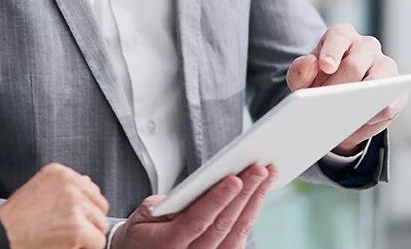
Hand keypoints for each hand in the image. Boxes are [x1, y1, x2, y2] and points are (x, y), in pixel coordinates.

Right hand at [0, 163, 109, 248]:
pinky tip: (67, 246)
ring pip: (101, 225)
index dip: (84, 209)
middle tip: (68, 232)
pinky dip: (86, 248)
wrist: (1, 235)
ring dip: (87, 236)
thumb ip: (64, 187)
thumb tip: (89, 182)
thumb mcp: (37, 190)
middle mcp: (69, 184)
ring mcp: (75, 205)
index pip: (91, 189)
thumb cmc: (15, 219)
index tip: (68, 219)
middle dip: (89, 221)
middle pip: (100, 206)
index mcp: (59, 172)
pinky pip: (98, 241)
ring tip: (64, 239)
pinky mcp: (79, 228)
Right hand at [111, 164, 276, 248]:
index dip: (217, 200)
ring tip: (267, 175)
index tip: (235, 179)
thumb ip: (167, 204)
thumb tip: (197, 187)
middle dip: (245, 194)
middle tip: (260, 168)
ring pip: (238, 232)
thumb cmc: (143, 233)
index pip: (197, 221)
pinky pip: (240, 238)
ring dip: (255, 201)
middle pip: (224, 225)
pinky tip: (259, 194)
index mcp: (167, 245)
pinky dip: (251, 213)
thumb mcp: (144, 215)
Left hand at [288, 23, 408, 155]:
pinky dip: (378, 113)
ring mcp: (385, 66)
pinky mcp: (399, 90)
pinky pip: (393, 102)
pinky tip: (363, 120)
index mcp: (342, 36)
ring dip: (361, 99)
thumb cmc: (319, 83)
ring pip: (379, 80)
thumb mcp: (302, 78)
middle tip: (325, 103)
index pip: (339, 36)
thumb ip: (300, 71)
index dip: (332, 51)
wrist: (336, 102)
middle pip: (355, 63)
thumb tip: (310, 65)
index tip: (325, 67)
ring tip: (344, 114)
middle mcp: (367, 46)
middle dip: (339, 85)